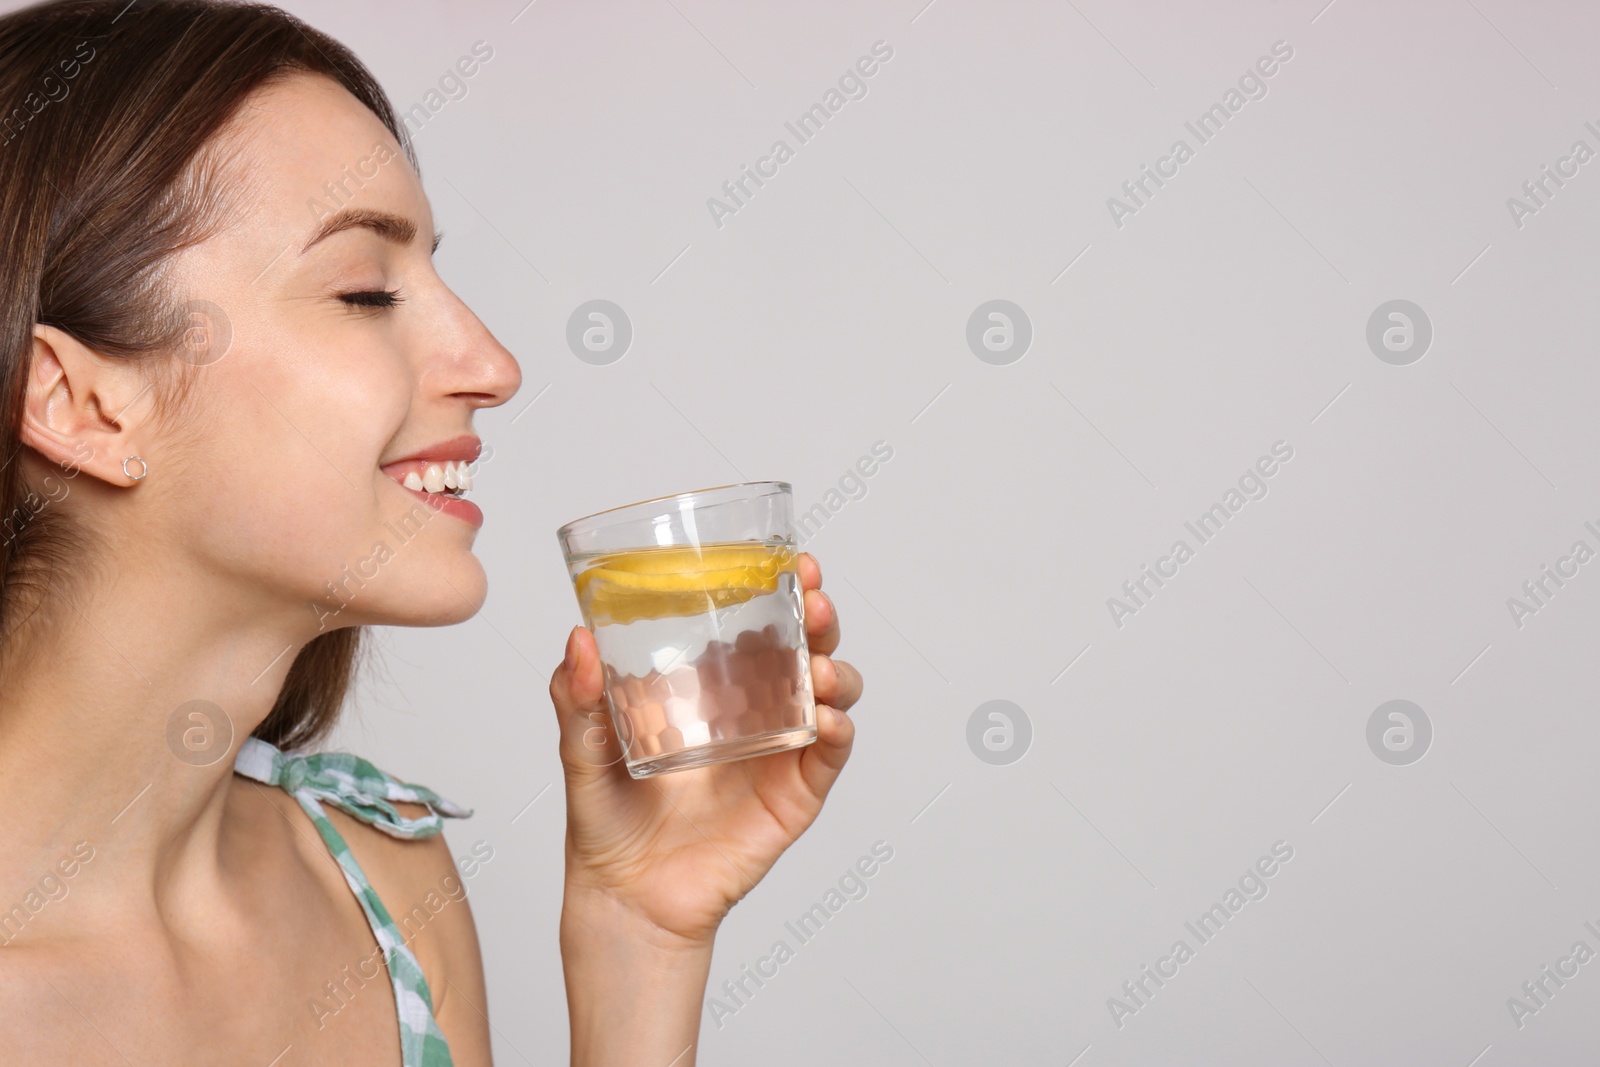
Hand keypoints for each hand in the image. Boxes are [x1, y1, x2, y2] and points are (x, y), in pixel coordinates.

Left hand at [548, 551, 861, 945]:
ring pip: (830, 695)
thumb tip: (578, 638)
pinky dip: (838, 732)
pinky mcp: (794, 795)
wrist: (624, 896)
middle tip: (813, 601)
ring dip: (835, 672)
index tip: (791, 561)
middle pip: (806, 649)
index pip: (758, 624)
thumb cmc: (607, 819)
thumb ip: (578, 697)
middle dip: (820, 618)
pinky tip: (825, 720)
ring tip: (817, 670)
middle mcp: (754, 711)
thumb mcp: (583, 747)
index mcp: (712, 687)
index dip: (781, 590)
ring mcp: (779, 751)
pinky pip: (830, 756)